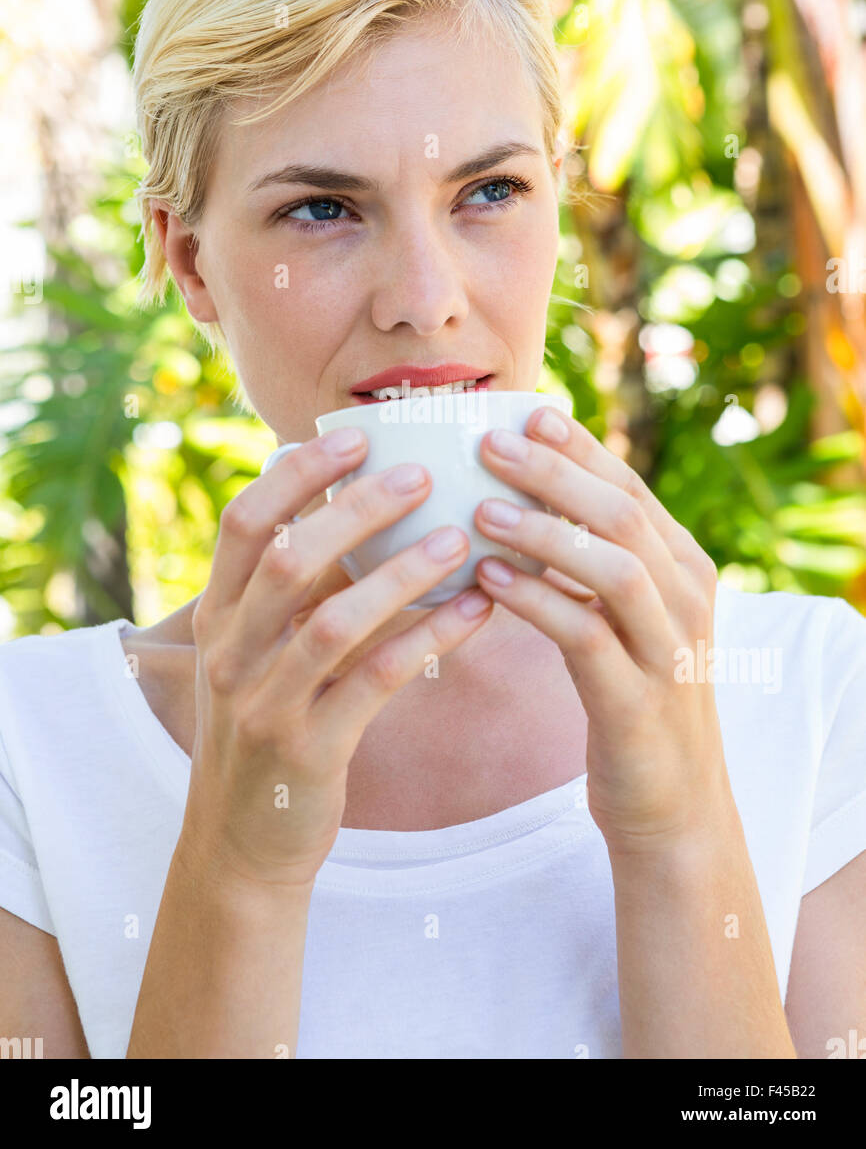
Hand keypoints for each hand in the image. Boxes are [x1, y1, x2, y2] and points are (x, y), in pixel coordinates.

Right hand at [183, 431, 493, 892]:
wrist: (240, 845)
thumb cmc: (267, 727)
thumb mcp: (258, 655)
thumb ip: (295, 592)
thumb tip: (357, 510)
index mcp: (218, 618)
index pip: (245, 523)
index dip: (296, 474)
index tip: (354, 436)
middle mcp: (230, 653)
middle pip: (289, 559)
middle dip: (355, 509)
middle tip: (421, 474)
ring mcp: (264, 704)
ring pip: (333, 621)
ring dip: (401, 573)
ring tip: (460, 537)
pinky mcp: (308, 750)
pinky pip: (376, 682)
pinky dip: (427, 639)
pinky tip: (475, 611)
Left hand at [473, 406, 730, 854]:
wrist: (673, 808)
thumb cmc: (629, 699)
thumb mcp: (623, 621)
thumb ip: (589, 563)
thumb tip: (517, 500)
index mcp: (683, 568)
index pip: (630, 488)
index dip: (578, 447)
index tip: (525, 412)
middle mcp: (687, 598)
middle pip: (623, 514)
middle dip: (556, 473)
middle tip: (490, 443)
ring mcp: (670, 650)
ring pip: (614, 568)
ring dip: (545, 532)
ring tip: (481, 507)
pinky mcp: (639, 703)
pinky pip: (587, 636)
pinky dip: (538, 601)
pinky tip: (488, 579)